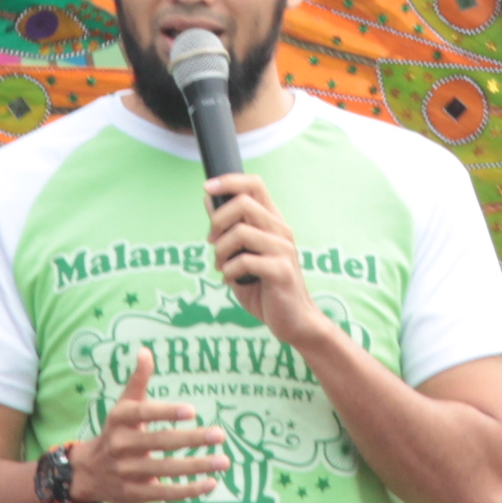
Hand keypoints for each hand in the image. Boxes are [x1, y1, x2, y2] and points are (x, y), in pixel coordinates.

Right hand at [77, 352, 227, 502]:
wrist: (86, 473)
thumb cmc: (115, 432)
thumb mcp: (122, 406)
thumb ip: (137, 380)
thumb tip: (145, 350)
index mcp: (119, 420)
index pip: (142, 414)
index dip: (166, 412)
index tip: (192, 410)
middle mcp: (120, 445)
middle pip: (160, 442)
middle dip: (191, 439)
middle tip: (220, 434)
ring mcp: (126, 471)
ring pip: (166, 468)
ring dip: (197, 466)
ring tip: (225, 461)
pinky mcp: (134, 493)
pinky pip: (164, 492)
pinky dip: (188, 490)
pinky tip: (211, 484)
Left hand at [206, 174, 323, 349]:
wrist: (294, 321)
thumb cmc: (265, 287)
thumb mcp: (242, 254)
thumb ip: (228, 229)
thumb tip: (209, 200)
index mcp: (272, 222)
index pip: (254, 184)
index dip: (229, 181)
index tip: (207, 187)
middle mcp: (281, 230)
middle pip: (243, 203)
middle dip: (217, 221)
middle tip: (212, 242)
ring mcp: (283, 249)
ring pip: (240, 232)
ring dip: (221, 251)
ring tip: (221, 266)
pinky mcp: (280, 270)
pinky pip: (245, 260)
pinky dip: (229, 271)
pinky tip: (230, 280)